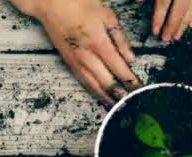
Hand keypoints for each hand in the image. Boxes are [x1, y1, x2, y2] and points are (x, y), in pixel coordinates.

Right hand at [10, 0, 141, 106]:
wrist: (50, 3)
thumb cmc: (80, 3)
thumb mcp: (107, 15)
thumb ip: (120, 38)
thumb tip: (131, 58)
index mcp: (99, 42)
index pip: (120, 69)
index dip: (131, 82)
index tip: (141, 91)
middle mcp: (87, 56)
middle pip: (108, 83)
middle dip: (122, 97)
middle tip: (133, 107)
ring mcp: (76, 62)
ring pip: (95, 87)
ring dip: (109, 100)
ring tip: (120, 110)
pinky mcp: (69, 64)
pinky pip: (85, 83)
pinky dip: (96, 94)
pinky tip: (103, 100)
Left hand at [137, 0, 191, 40]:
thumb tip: (137, 0)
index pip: (163, 5)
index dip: (158, 20)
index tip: (155, 31)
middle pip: (177, 12)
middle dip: (171, 27)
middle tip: (166, 39)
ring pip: (189, 11)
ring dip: (183, 26)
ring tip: (177, 36)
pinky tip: (191, 24)